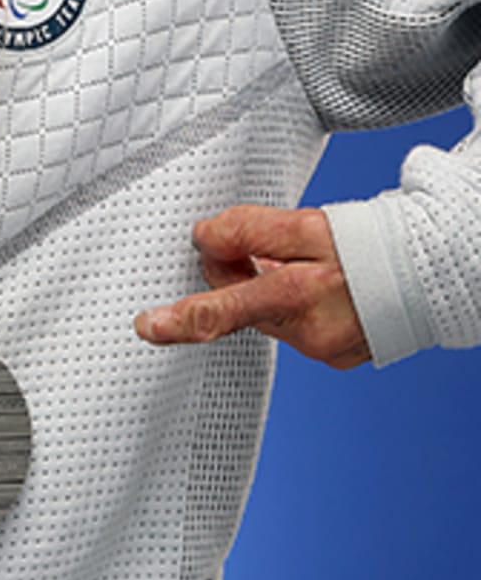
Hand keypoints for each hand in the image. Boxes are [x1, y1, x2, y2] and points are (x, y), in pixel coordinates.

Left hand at [133, 205, 369, 369]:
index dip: (180, 320)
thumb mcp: (308, 224)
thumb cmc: (373, 244)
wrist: (432, 271)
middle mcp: (307, 333)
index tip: (147, 326)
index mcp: (297, 297)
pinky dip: (296, 303)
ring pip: (268, 314)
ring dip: (272, 285)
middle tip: (267, 244)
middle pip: (242, 303)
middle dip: (240, 272)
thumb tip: (206, 238)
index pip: (224, 311)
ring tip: (309, 261)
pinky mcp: (335, 355)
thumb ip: (249, 228)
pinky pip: (295, 325)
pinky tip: (320, 284)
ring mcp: (323, 350)